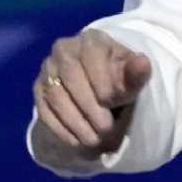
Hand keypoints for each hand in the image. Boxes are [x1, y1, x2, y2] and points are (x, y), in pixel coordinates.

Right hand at [32, 28, 151, 157]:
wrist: (99, 86)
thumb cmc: (118, 78)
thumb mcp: (132, 76)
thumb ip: (137, 72)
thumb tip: (142, 63)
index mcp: (91, 40)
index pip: (91, 56)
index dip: (102, 81)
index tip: (113, 102)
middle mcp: (64, 49)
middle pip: (71, 76)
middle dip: (89, 106)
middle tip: (106, 128)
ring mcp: (48, 69)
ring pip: (56, 96)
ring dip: (75, 122)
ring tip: (94, 139)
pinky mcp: (39, 90)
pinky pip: (44, 110)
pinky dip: (61, 128)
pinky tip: (76, 141)